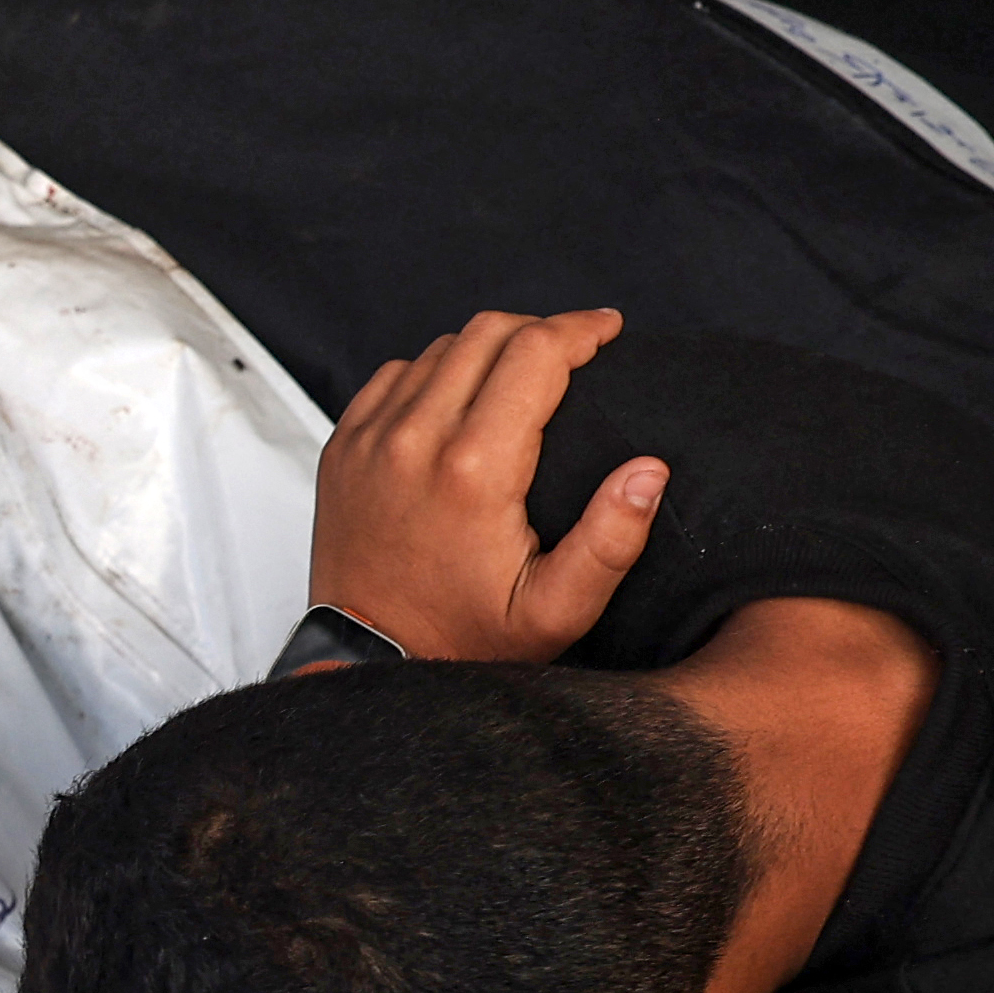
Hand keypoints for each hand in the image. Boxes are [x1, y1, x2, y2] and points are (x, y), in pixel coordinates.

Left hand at [303, 306, 663, 664]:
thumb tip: (650, 471)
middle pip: (487, 333)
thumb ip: (610, 540)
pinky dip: (434, 371)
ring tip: (523, 373)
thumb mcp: (555, 610)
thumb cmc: (462, 639)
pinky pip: (395, 375)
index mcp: (475, 469)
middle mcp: (415, 439)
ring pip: (439, 348)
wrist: (369, 662)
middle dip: (541, 331)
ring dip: (488, 349)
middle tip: (575, 349)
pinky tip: (460, 396)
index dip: (581, 330)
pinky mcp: (344, 446)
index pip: (535, 353)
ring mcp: (371, 438)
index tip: (608, 330)